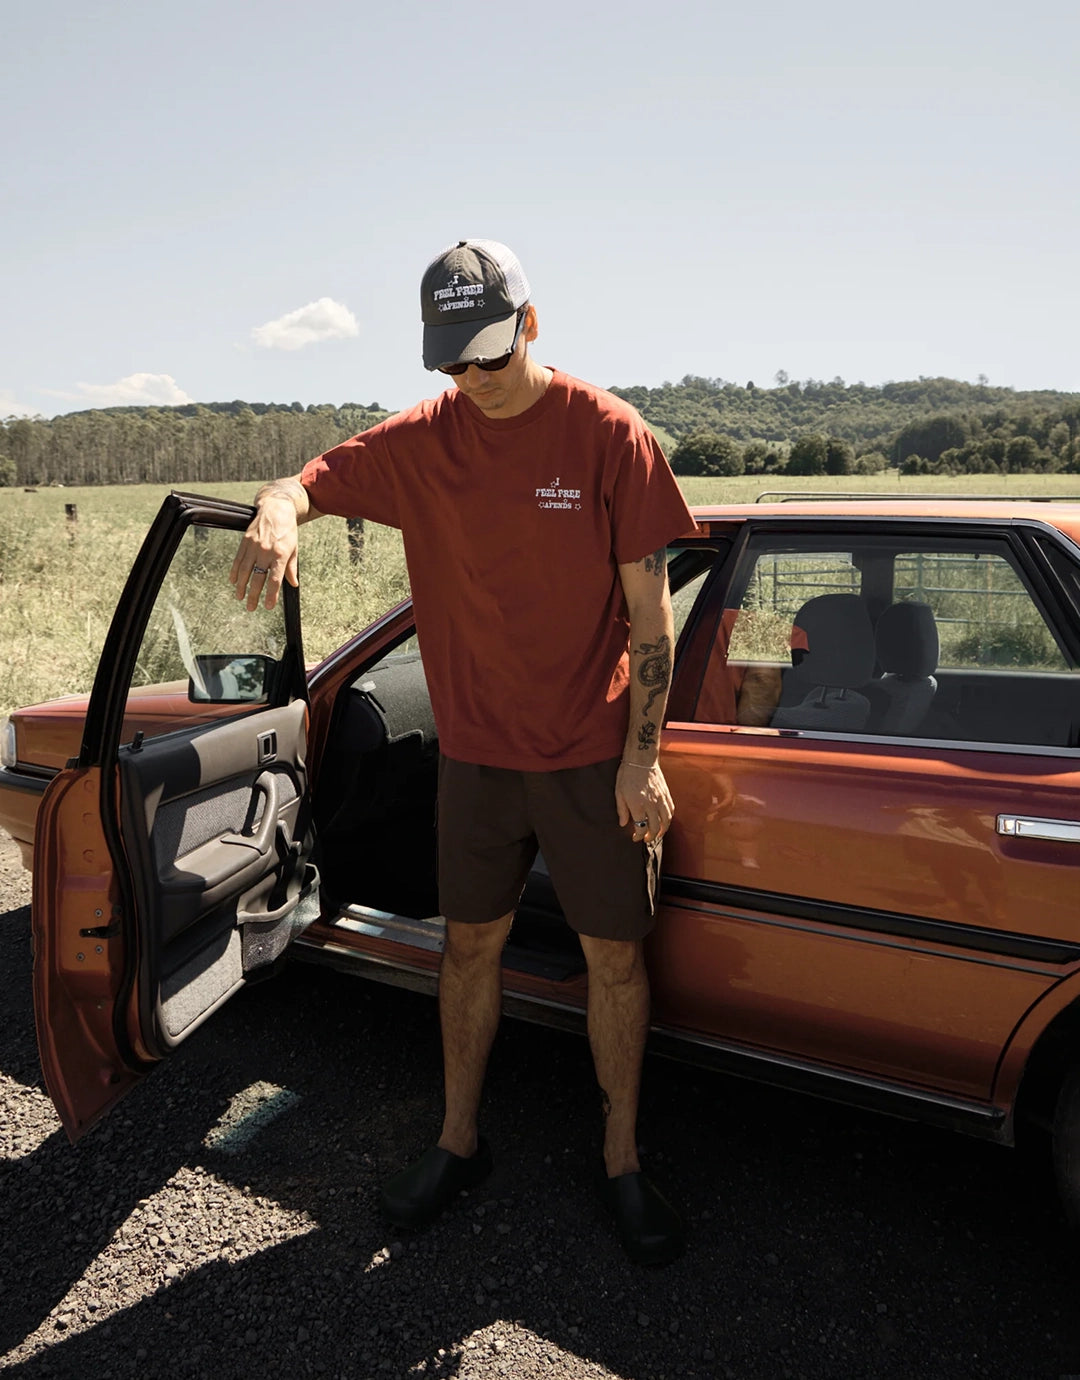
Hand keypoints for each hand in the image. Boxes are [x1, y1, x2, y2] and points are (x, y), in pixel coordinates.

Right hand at [229, 493, 300, 610]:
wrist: (276, 509)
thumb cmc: (287, 530)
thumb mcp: (294, 548)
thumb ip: (291, 568)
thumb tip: (293, 584)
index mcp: (280, 555)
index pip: (274, 580)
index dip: (270, 595)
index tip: (268, 606)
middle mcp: (266, 552)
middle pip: (258, 578)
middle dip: (254, 595)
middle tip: (251, 608)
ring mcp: (254, 546)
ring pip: (245, 571)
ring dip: (241, 586)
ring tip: (240, 597)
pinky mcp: (245, 542)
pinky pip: (238, 560)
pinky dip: (234, 572)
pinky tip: (233, 581)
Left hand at [615, 760, 673, 844]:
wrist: (641, 759)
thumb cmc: (627, 775)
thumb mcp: (619, 792)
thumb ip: (621, 810)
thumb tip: (623, 824)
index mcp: (637, 805)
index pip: (641, 827)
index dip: (639, 836)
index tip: (635, 838)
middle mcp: (651, 804)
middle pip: (655, 827)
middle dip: (651, 837)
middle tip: (646, 839)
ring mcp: (660, 799)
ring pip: (666, 821)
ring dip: (662, 831)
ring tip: (657, 834)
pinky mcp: (666, 794)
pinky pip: (671, 810)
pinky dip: (669, 819)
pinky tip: (665, 821)